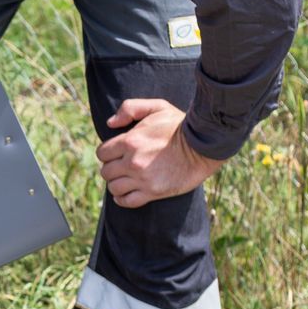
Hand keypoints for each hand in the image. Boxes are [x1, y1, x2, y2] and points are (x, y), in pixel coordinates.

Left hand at [96, 98, 225, 208]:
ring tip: (125, 179)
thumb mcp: (157, 107)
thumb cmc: (180, 125)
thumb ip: (130, 108)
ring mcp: (142, 179)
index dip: (107, 153)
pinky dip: (122, 199)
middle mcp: (133, 162)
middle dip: (111, 168)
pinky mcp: (153, 192)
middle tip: (121, 165)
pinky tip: (125, 193)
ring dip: (116, 183)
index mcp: (130, 141)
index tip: (116, 153)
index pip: (102, 153)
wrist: (204, 146)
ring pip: (114, 187)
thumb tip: (110, 123)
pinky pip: (127, 201)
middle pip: (106, 172)